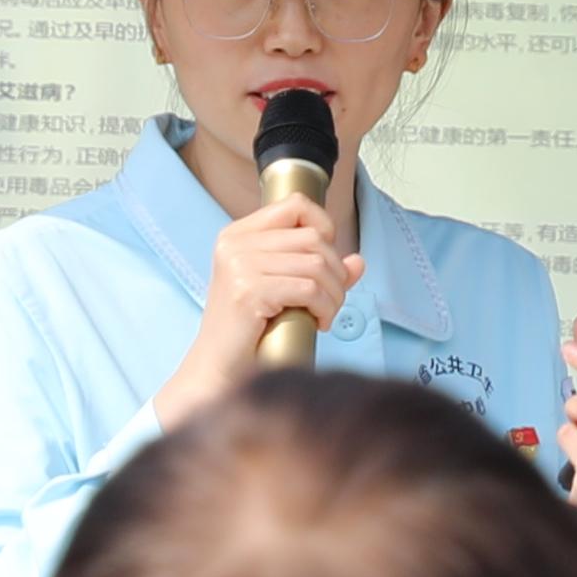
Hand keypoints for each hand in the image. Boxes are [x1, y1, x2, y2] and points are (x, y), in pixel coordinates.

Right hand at [149, 182, 365, 428]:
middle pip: (313, 238)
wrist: (218, 370)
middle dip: (335, 272)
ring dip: (333, 294)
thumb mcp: (283, 290)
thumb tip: (358, 262)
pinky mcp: (248, 291)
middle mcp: (235, 244)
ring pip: (316, 264)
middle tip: (330, 301)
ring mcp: (239, 265)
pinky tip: (317, 322)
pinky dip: (324, 307)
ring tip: (325, 314)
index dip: (324, 229)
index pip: (295, 206)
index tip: (327, 262)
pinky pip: (309, 289)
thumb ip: (318, 270)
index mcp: (238, 235)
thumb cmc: (248, 332)